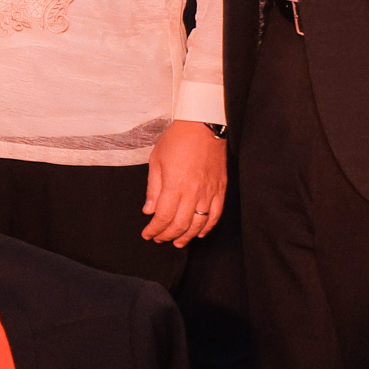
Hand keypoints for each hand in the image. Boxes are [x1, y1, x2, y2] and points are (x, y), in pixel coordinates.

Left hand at [142, 120, 226, 243]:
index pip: (163, 217)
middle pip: (180, 224)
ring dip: (187, 236)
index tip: (147, 234)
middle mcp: (193, 192)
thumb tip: (149, 210)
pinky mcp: (220, 190)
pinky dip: (207, 227)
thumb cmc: (177, 140)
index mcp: (175, 185)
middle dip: (168, 236)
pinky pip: (216, 215)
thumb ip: (153, 189)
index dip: (155, 229)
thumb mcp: (156, 161)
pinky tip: (199, 233)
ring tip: (177, 242)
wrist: (203, 126)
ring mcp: (209, 192)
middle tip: (159, 239)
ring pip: (199, 223)